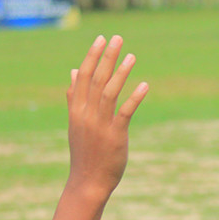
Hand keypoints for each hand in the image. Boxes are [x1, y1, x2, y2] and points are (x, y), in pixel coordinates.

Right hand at [66, 35, 147, 200]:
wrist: (87, 181)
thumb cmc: (85, 150)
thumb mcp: (77, 121)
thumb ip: (74, 97)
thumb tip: (73, 71)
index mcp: (76, 109)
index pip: (83, 76)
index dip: (92, 57)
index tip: (100, 39)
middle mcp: (86, 114)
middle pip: (96, 80)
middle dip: (107, 57)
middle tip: (117, 38)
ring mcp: (99, 124)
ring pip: (109, 92)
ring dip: (120, 73)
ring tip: (132, 56)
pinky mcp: (114, 135)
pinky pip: (125, 112)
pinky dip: (134, 97)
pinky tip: (145, 85)